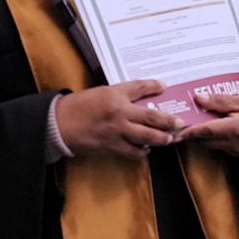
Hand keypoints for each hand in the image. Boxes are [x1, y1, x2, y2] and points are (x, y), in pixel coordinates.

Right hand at [55, 80, 182, 159]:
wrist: (59, 125)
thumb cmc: (78, 107)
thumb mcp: (100, 94)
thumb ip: (120, 96)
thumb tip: (139, 98)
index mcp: (114, 95)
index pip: (139, 87)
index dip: (153, 86)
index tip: (163, 86)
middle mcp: (119, 112)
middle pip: (151, 117)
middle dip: (168, 121)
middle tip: (179, 123)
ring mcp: (117, 131)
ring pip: (147, 137)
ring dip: (160, 139)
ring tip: (168, 139)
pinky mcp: (112, 147)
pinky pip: (133, 152)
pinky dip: (142, 151)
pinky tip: (145, 149)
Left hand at [185, 92, 238, 157]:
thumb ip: (220, 101)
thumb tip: (199, 98)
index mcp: (234, 129)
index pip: (204, 131)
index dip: (188, 131)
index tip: (175, 131)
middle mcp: (235, 144)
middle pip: (205, 141)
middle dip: (195, 133)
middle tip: (186, 121)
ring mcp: (238, 152)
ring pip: (213, 146)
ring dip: (205, 136)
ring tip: (201, 122)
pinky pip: (223, 148)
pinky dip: (216, 140)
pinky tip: (217, 129)